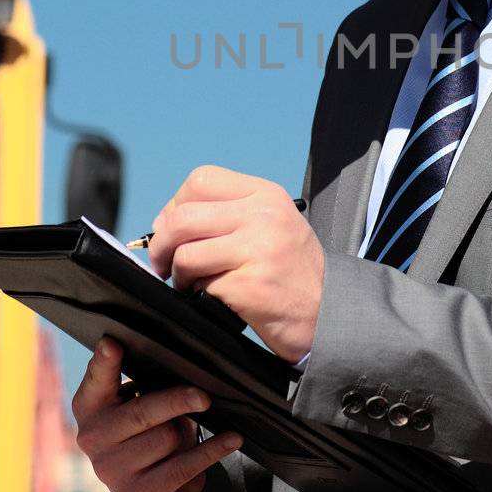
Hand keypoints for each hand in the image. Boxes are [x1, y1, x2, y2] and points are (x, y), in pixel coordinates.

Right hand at [71, 336, 242, 491]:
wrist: (147, 485)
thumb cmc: (144, 427)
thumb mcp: (136, 401)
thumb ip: (141, 382)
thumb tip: (180, 367)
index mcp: (89, 406)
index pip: (97, 379)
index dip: (104, 362)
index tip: (113, 343)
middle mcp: (92, 439)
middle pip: (143, 411)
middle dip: (178, 401)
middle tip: (204, 397)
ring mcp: (111, 471)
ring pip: (167, 437)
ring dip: (186, 430)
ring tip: (188, 428)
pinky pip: (185, 466)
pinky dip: (213, 450)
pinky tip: (230, 439)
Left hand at [148, 165, 323, 362]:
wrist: (329, 312)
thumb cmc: (292, 271)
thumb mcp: (271, 224)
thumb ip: (227, 213)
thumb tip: (166, 221)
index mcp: (266, 194)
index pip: (201, 180)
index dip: (176, 205)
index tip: (172, 228)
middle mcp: (263, 215)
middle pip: (184, 217)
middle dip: (162, 243)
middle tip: (164, 262)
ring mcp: (258, 249)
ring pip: (185, 253)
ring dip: (177, 272)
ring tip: (189, 281)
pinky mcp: (251, 285)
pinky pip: (201, 284)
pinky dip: (198, 293)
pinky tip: (212, 297)